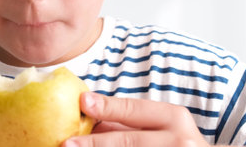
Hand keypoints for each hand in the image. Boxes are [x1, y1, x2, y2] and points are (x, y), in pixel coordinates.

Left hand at [62, 92, 209, 146]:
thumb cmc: (174, 140)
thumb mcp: (159, 125)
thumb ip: (127, 120)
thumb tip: (88, 113)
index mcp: (173, 117)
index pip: (133, 109)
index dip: (106, 107)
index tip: (83, 102)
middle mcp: (178, 140)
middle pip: (127, 141)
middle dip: (94, 142)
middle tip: (67, 143)